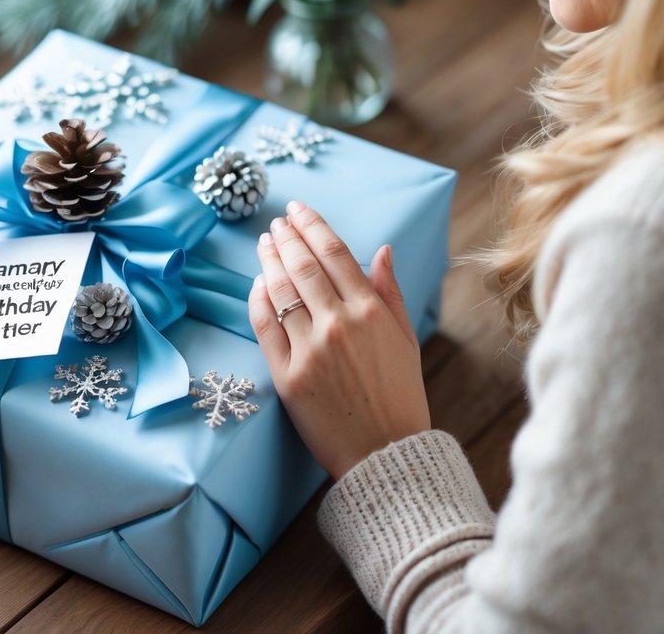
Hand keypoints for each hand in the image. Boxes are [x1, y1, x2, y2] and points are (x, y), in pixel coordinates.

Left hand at [249, 201, 429, 479]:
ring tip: (265, 244)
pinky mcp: (288, 376)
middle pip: (304, 266)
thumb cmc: (399, 396)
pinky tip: (257, 285)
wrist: (385, 453)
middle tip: (277, 223)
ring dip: (270, 261)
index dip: (314, 226)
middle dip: (287, 237)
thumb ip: (390, 292)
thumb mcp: (406, 340)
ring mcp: (310, 349)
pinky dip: (258, 300)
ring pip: (282, 291)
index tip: (299, 210)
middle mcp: (339, 324)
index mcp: (371, 312)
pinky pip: (265, 327)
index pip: (336, 254)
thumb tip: (381, 249)